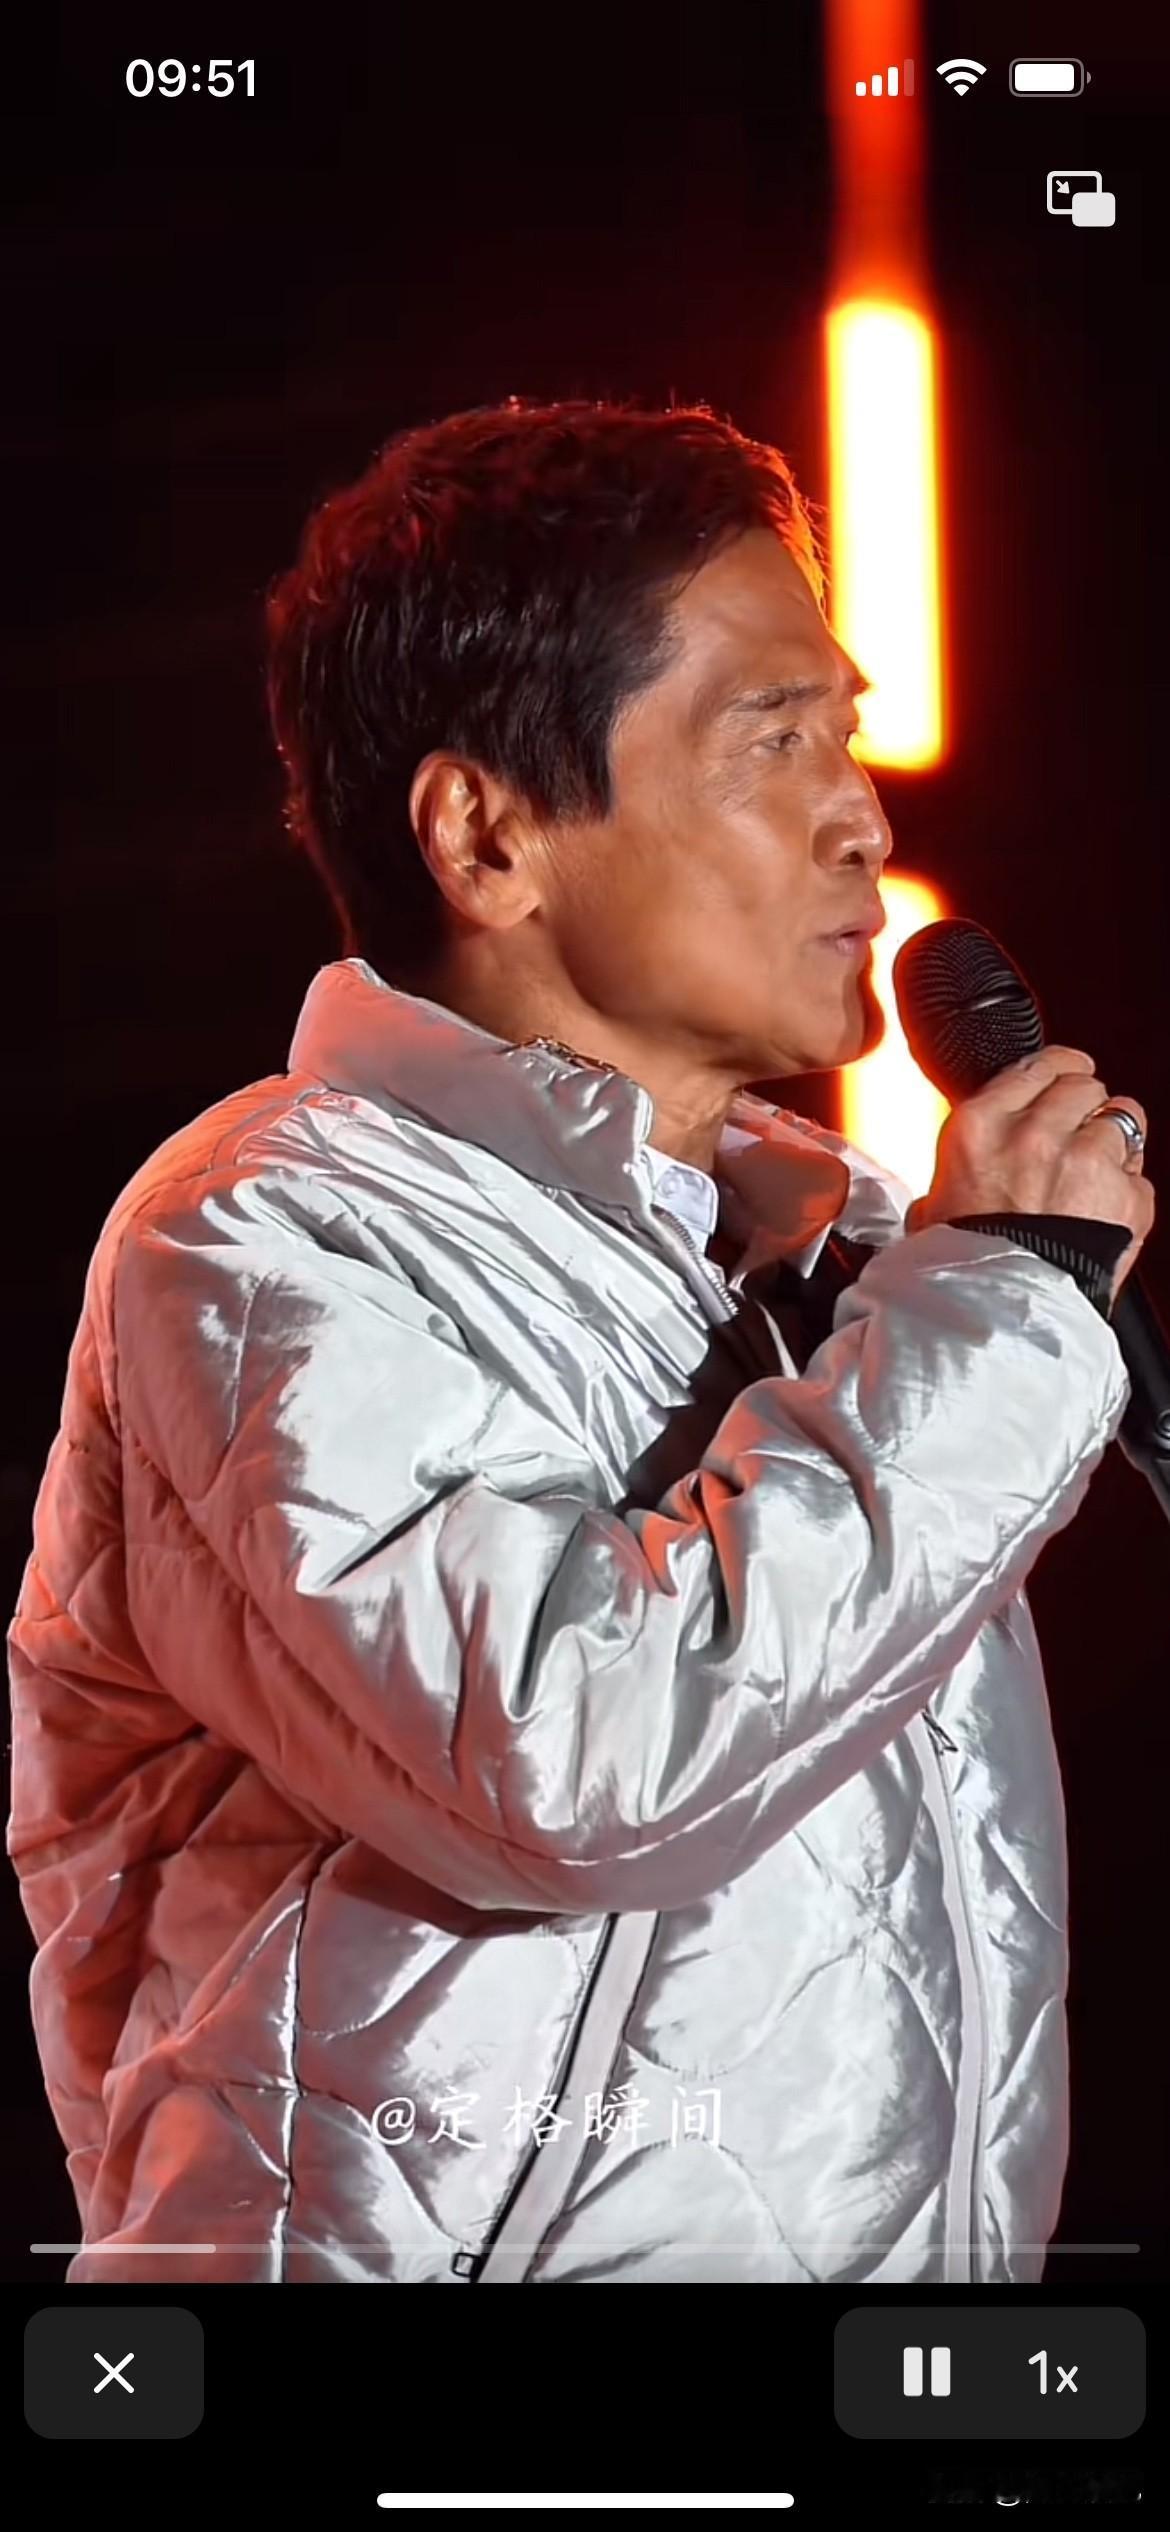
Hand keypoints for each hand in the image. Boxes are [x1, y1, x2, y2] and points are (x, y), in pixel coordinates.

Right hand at [905, 1047, 1154, 1303]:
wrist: (999, 1319)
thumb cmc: (960, 1271)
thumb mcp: (932, 1209)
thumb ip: (953, 1177)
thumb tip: (951, 1185)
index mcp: (981, 1126)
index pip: (1036, 1065)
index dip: (1057, 1069)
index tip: (1063, 1075)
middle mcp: (1036, 1132)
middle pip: (1083, 1085)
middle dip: (1085, 1104)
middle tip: (1079, 1128)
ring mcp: (1088, 1161)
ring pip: (1124, 1116)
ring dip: (1115, 1138)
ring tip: (1098, 1168)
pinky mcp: (1127, 1196)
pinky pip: (1139, 1175)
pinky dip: (1128, 1191)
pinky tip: (1105, 1212)